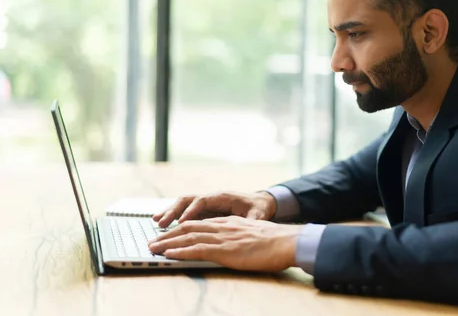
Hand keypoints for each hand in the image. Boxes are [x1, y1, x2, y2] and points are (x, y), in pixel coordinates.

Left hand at [148, 216, 302, 271]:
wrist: (286, 241)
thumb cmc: (274, 242)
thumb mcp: (252, 234)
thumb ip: (238, 237)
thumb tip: (232, 245)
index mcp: (229, 223)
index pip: (199, 224)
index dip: (181, 229)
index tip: (168, 235)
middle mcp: (222, 226)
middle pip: (189, 228)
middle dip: (168, 235)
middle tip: (152, 242)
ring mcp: (223, 237)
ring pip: (188, 237)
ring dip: (168, 243)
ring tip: (153, 248)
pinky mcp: (225, 249)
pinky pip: (197, 249)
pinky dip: (181, 251)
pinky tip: (169, 254)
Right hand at [152, 191, 276, 227]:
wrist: (259, 202)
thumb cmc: (258, 209)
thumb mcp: (257, 215)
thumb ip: (251, 220)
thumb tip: (250, 225)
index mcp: (222, 197)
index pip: (202, 201)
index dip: (191, 211)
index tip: (182, 222)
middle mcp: (211, 197)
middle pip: (188, 200)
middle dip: (173, 210)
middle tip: (161, 222)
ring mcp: (205, 203)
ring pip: (183, 204)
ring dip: (170, 212)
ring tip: (156, 222)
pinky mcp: (203, 210)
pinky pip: (184, 211)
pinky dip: (173, 216)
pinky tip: (162, 223)